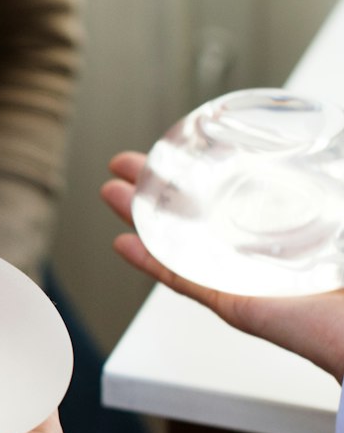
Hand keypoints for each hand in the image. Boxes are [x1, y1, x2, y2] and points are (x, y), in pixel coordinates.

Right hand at [101, 151, 343, 383]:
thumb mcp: (341, 200)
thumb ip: (331, 175)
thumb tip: (337, 131)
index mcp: (289, 221)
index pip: (233, 189)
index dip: (199, 167)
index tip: (175, 145)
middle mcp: (259, 246)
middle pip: (195, 211)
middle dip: (156, 186)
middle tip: (126, 164)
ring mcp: (243, 273)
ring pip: (179, 241)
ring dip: (141, 217)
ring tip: (111, 193)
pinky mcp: (233, 302)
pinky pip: (184, 280)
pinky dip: (150, 263)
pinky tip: (124, 243)